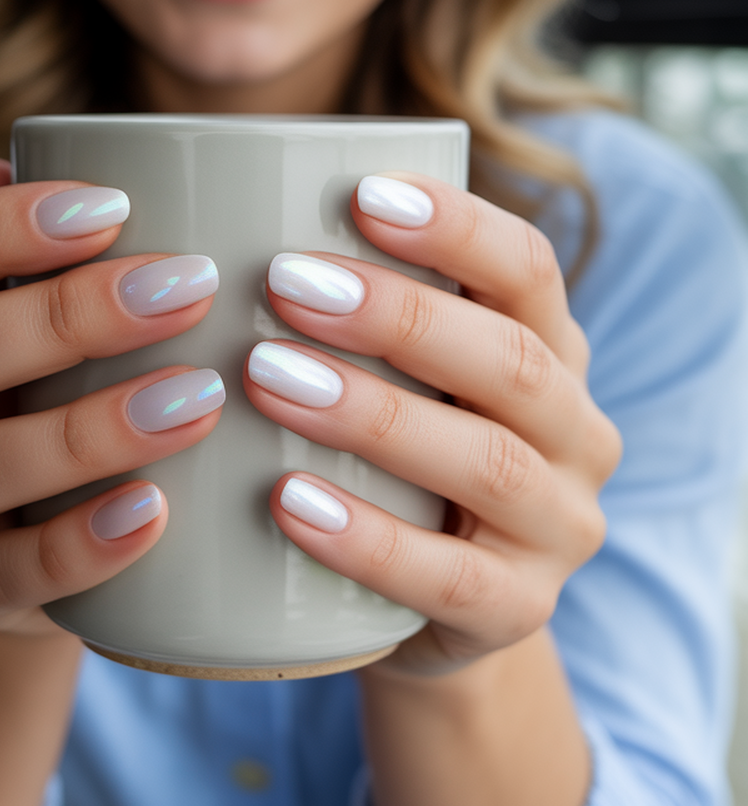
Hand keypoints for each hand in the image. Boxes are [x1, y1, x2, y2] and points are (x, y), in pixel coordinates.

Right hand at [0, 148, 223, 638]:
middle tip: (189, 288)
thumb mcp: (28, 299)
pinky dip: (76, 546)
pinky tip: (156, 510)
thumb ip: (27, 231)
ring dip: (84, 431)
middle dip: (63, 317)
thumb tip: (25, 155)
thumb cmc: (39, 375)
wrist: (22, 526)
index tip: (115, 206)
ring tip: (197, 399)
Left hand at [244, 172, 620, 675]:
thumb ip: (357, 306)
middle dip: (398, 316)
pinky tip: (291, 502)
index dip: (456, 226)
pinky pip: (450, 579)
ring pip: (487, 463)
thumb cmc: (391, 457)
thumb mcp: (399, 374)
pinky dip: (367, 539)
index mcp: (553, 348)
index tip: (362, 194)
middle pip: (511, 359)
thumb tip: (227, 211)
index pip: (528, 269)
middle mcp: (578, 431)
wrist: (425, 609)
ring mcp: (559, 528)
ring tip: (268, 379)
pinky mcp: (520, 611)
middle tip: (285, 283)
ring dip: (373, 415)